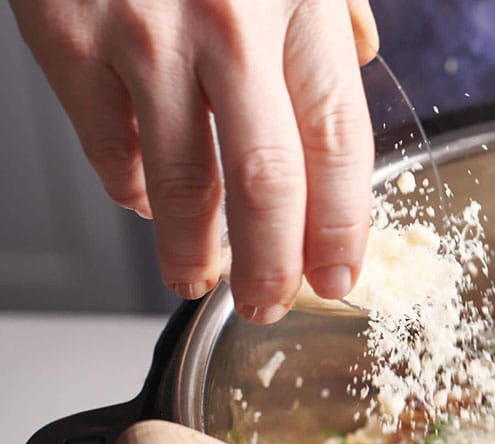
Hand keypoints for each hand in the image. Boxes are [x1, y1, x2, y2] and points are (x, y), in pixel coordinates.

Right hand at [11, 0, 379, 323]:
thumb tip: (363, 62)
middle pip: (265, 183)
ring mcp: (143, 38)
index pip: (337, 143)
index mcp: (295, 4)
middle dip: (273, 263)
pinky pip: (108, 149)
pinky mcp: (70, 42)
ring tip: (200, 280)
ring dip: (194, 251)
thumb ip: (330, 8)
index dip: (342, 224)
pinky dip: (131, 193)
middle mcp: (227, 28)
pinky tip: (147, 207)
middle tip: (272, 302)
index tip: (342, 274)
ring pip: (181, 184)